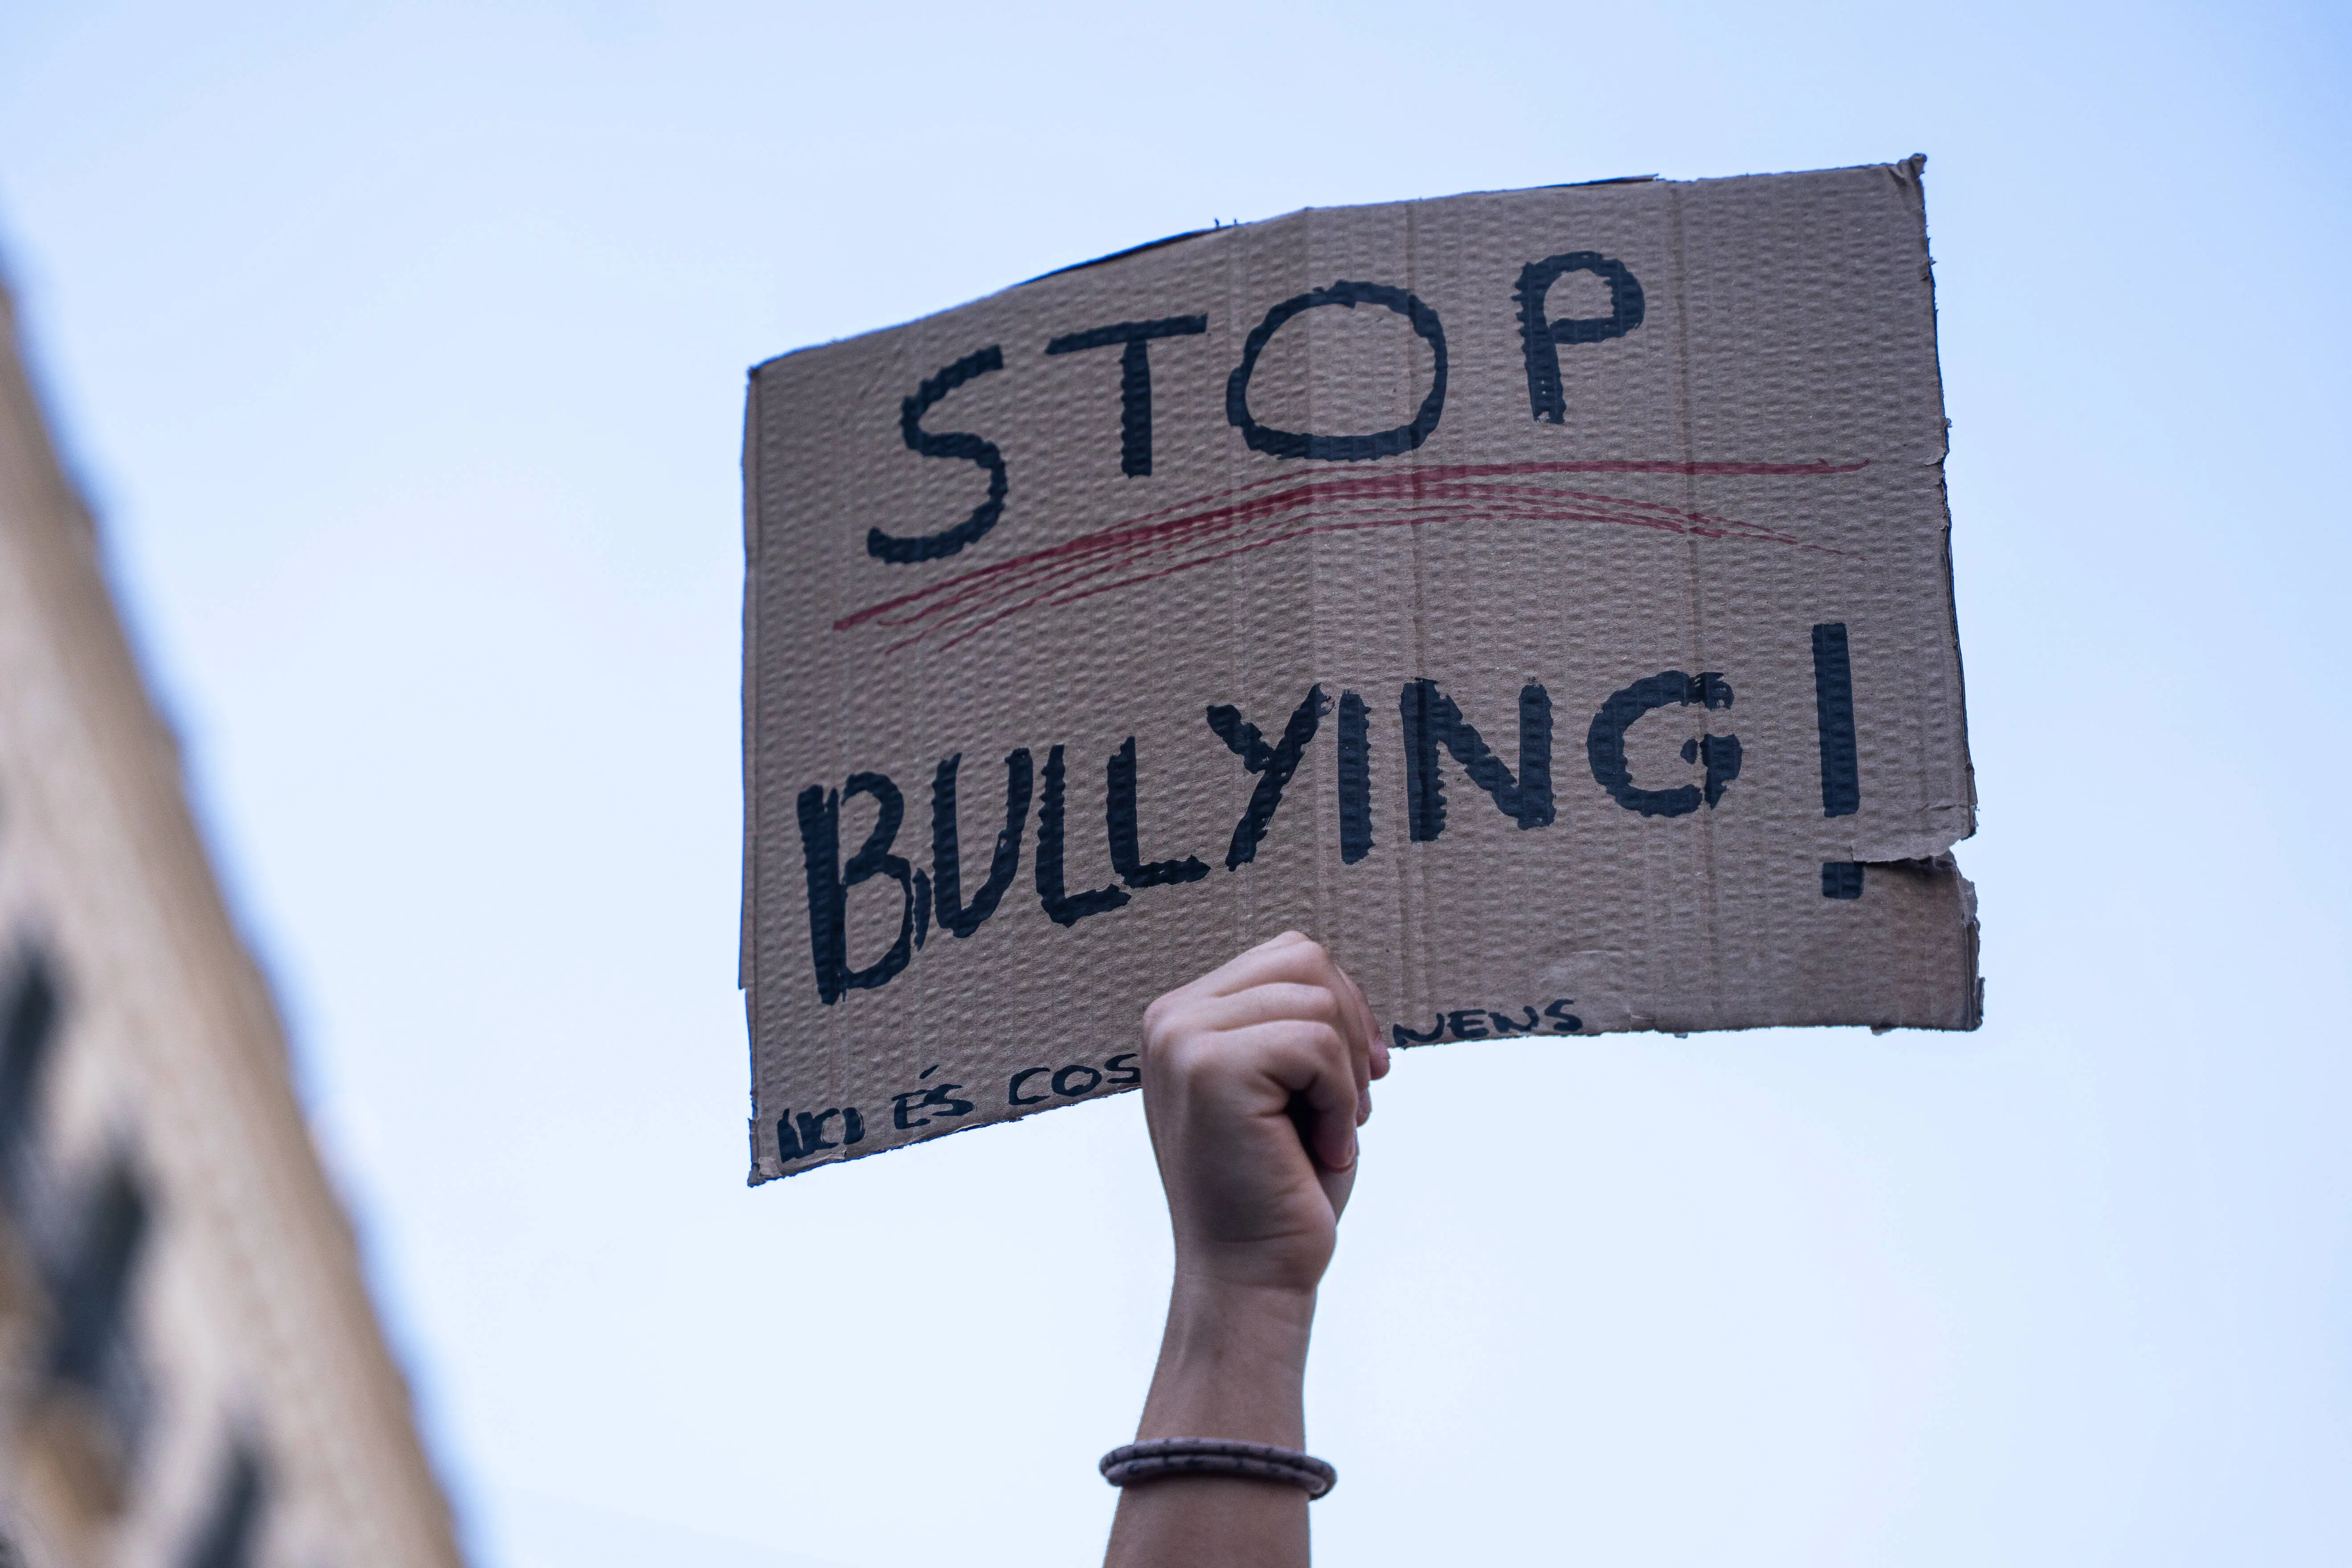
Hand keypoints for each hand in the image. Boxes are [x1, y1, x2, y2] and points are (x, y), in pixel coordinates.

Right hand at [1139, 931, 1390, 1297]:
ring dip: (1347, 1075)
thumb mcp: (1288, 1085)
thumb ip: (1292, 1020)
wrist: (1250, 1276)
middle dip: (1351, 1032)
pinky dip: (1341, 1101)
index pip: (1290, 955)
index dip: (1344, 1009)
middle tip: (1349, 1109)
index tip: (1357, 1078)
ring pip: (1317, 999)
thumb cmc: (1279, 1187)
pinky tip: (1321, 1152)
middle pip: (1305, 960)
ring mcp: (1182, 1038)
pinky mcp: (1209, 1067)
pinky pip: (1316, 1043)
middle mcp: (1170, 1017)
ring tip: (1327, 1134)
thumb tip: (1341, 977)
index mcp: (1183, 1016)